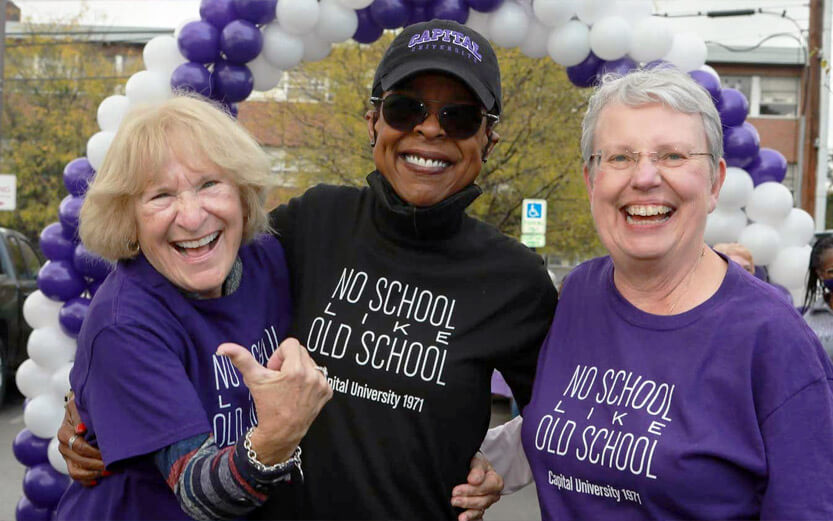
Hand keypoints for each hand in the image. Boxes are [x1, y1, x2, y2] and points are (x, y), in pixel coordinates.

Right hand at [56, 393, 105, 485]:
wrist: (80, 409)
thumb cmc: (84, 407)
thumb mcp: (82, 406)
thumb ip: (81, 415)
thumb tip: (80, 429)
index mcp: (65, 432)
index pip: (79, 446)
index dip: (95, 452)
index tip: (109, 453)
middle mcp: (63, 446)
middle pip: (79, 460)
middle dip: (98, 464)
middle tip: (115, 465)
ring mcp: (66, 455)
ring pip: (75, 471)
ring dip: (93, 474)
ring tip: (109, 473)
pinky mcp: (70, 462)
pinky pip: (75, 475)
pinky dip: (86, 480)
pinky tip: (97, 481)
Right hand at [217, 337, 332, 463]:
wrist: (281, 432)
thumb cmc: (267, 406)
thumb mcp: (254, 380)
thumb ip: (241, 359)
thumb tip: (223, 347)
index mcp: (295, 370)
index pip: (290, 344)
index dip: (278, 355)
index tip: (274, 371)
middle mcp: (312, 375)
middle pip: (301, 352)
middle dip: (288, 362)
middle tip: (280, 380)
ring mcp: (322, 384)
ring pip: (310, 362)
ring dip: (299, 370)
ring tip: (290, 387)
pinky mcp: (327, 392)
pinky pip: (319, 375)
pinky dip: (309, 380)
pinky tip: (300, 392)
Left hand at [450, 452, 503, 520]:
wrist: (470, 467)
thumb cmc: (475, 464)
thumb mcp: (477, 461)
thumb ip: (477, 469)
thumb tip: (474, 480)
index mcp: (496, 481)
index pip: (486, 488)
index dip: (471, 490)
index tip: (456, 490)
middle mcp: (493, 494)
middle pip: (482, 501)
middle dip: (467, 501)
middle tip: (453, 499)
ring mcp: (486, 504)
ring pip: (479, 511)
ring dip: (468, 513)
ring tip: (458, 515)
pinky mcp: (478, 511)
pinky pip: (477, 518)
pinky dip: (471, 519)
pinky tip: (463, 519)